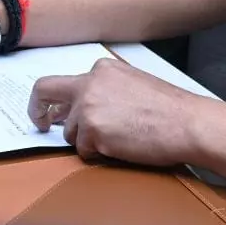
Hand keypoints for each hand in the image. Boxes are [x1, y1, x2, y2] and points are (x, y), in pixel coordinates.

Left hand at [28, 59, 202, 166]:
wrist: (187, 123)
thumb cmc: (169, 109)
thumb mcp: (132, 85)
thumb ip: (104, 91)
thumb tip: (81, 108)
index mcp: (101, 69)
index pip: (62, 81)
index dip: (50, 98)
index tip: (47, 110)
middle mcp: (89, 83)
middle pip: (45, 93)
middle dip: (38, 111)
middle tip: (40, 126)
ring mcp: (88, 107)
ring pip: (70, 132)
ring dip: (87, 141)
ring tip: (118, 140)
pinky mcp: (92, 131)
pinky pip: (83, 150)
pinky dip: (98, 154)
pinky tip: (121, 148)